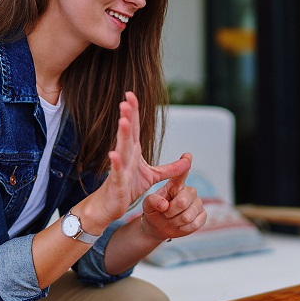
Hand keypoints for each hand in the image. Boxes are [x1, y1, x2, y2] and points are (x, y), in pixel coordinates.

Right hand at [89, 92, 190, 227]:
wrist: (110, 206)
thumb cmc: (127, 188)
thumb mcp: (153, 176)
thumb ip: (170, 169)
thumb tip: (188, 160)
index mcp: (133, 151)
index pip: (134, 128)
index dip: (133, 111)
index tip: (131, 94)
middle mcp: (125, 156)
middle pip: (127, 133)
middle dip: (127, 116)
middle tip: (126, 99)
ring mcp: (120, 168)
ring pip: (121, 149)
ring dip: (122, 135)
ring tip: (123, 121)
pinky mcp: (117, 183)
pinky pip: (117, 172)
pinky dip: (115, 163)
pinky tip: (113, 154)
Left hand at [140, 154, 206, 241]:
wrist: (158, 227)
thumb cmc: (154, 212)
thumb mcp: (147, 206)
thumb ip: (151, 201)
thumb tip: (164, 204)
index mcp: (175, 185)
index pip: (181, 173)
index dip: (185, 163)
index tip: (187, 156)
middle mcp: (188, 191)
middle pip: (183, 201)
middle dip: (171, 211)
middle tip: (165, 213)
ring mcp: (197, 203)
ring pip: (188, 215)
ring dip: (176, 221)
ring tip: (171, 219)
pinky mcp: (202, 215)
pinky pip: (195, 224)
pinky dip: (184, 228)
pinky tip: (179, 225)